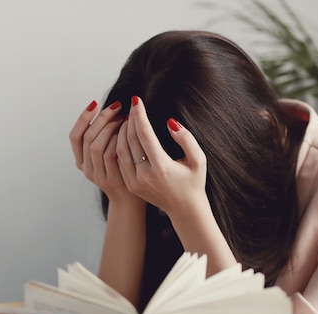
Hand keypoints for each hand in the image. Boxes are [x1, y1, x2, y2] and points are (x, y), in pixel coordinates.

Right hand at [69, 100, 141, 204]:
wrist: (130, 200)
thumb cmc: (123, 171)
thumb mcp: (108, 154)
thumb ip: (104, 137)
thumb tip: (109, 109)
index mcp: (81, 160)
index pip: (75, 136)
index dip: (83, 118)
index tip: (95, 103)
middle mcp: (85, 168)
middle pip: (87, 137)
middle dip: (102, 118)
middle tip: (117, 106)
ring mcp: (96, 175)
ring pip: (96, 145)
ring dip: (110, 127)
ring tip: (124, 117)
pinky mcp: (109, 179)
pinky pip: (110, 155)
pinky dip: (118, 140)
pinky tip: (128, 131)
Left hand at [116, 96, 207, 217]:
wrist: (184, 209)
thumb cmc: (194, 181)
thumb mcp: (199, 159)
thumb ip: (187, 139)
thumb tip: (170, 122)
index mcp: (161, 167)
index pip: (144, 134)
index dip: (139, 115)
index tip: (136, 100)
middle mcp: (145, 175)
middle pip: (130, 140)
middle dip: (129, 120)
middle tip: (130, 106)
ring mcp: (135, 181)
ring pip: (121, 150)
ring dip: (121, 132)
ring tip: (127, 118)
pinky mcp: (130, 184)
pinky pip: (120, 160)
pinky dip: (119, 145)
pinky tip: (124, 134)